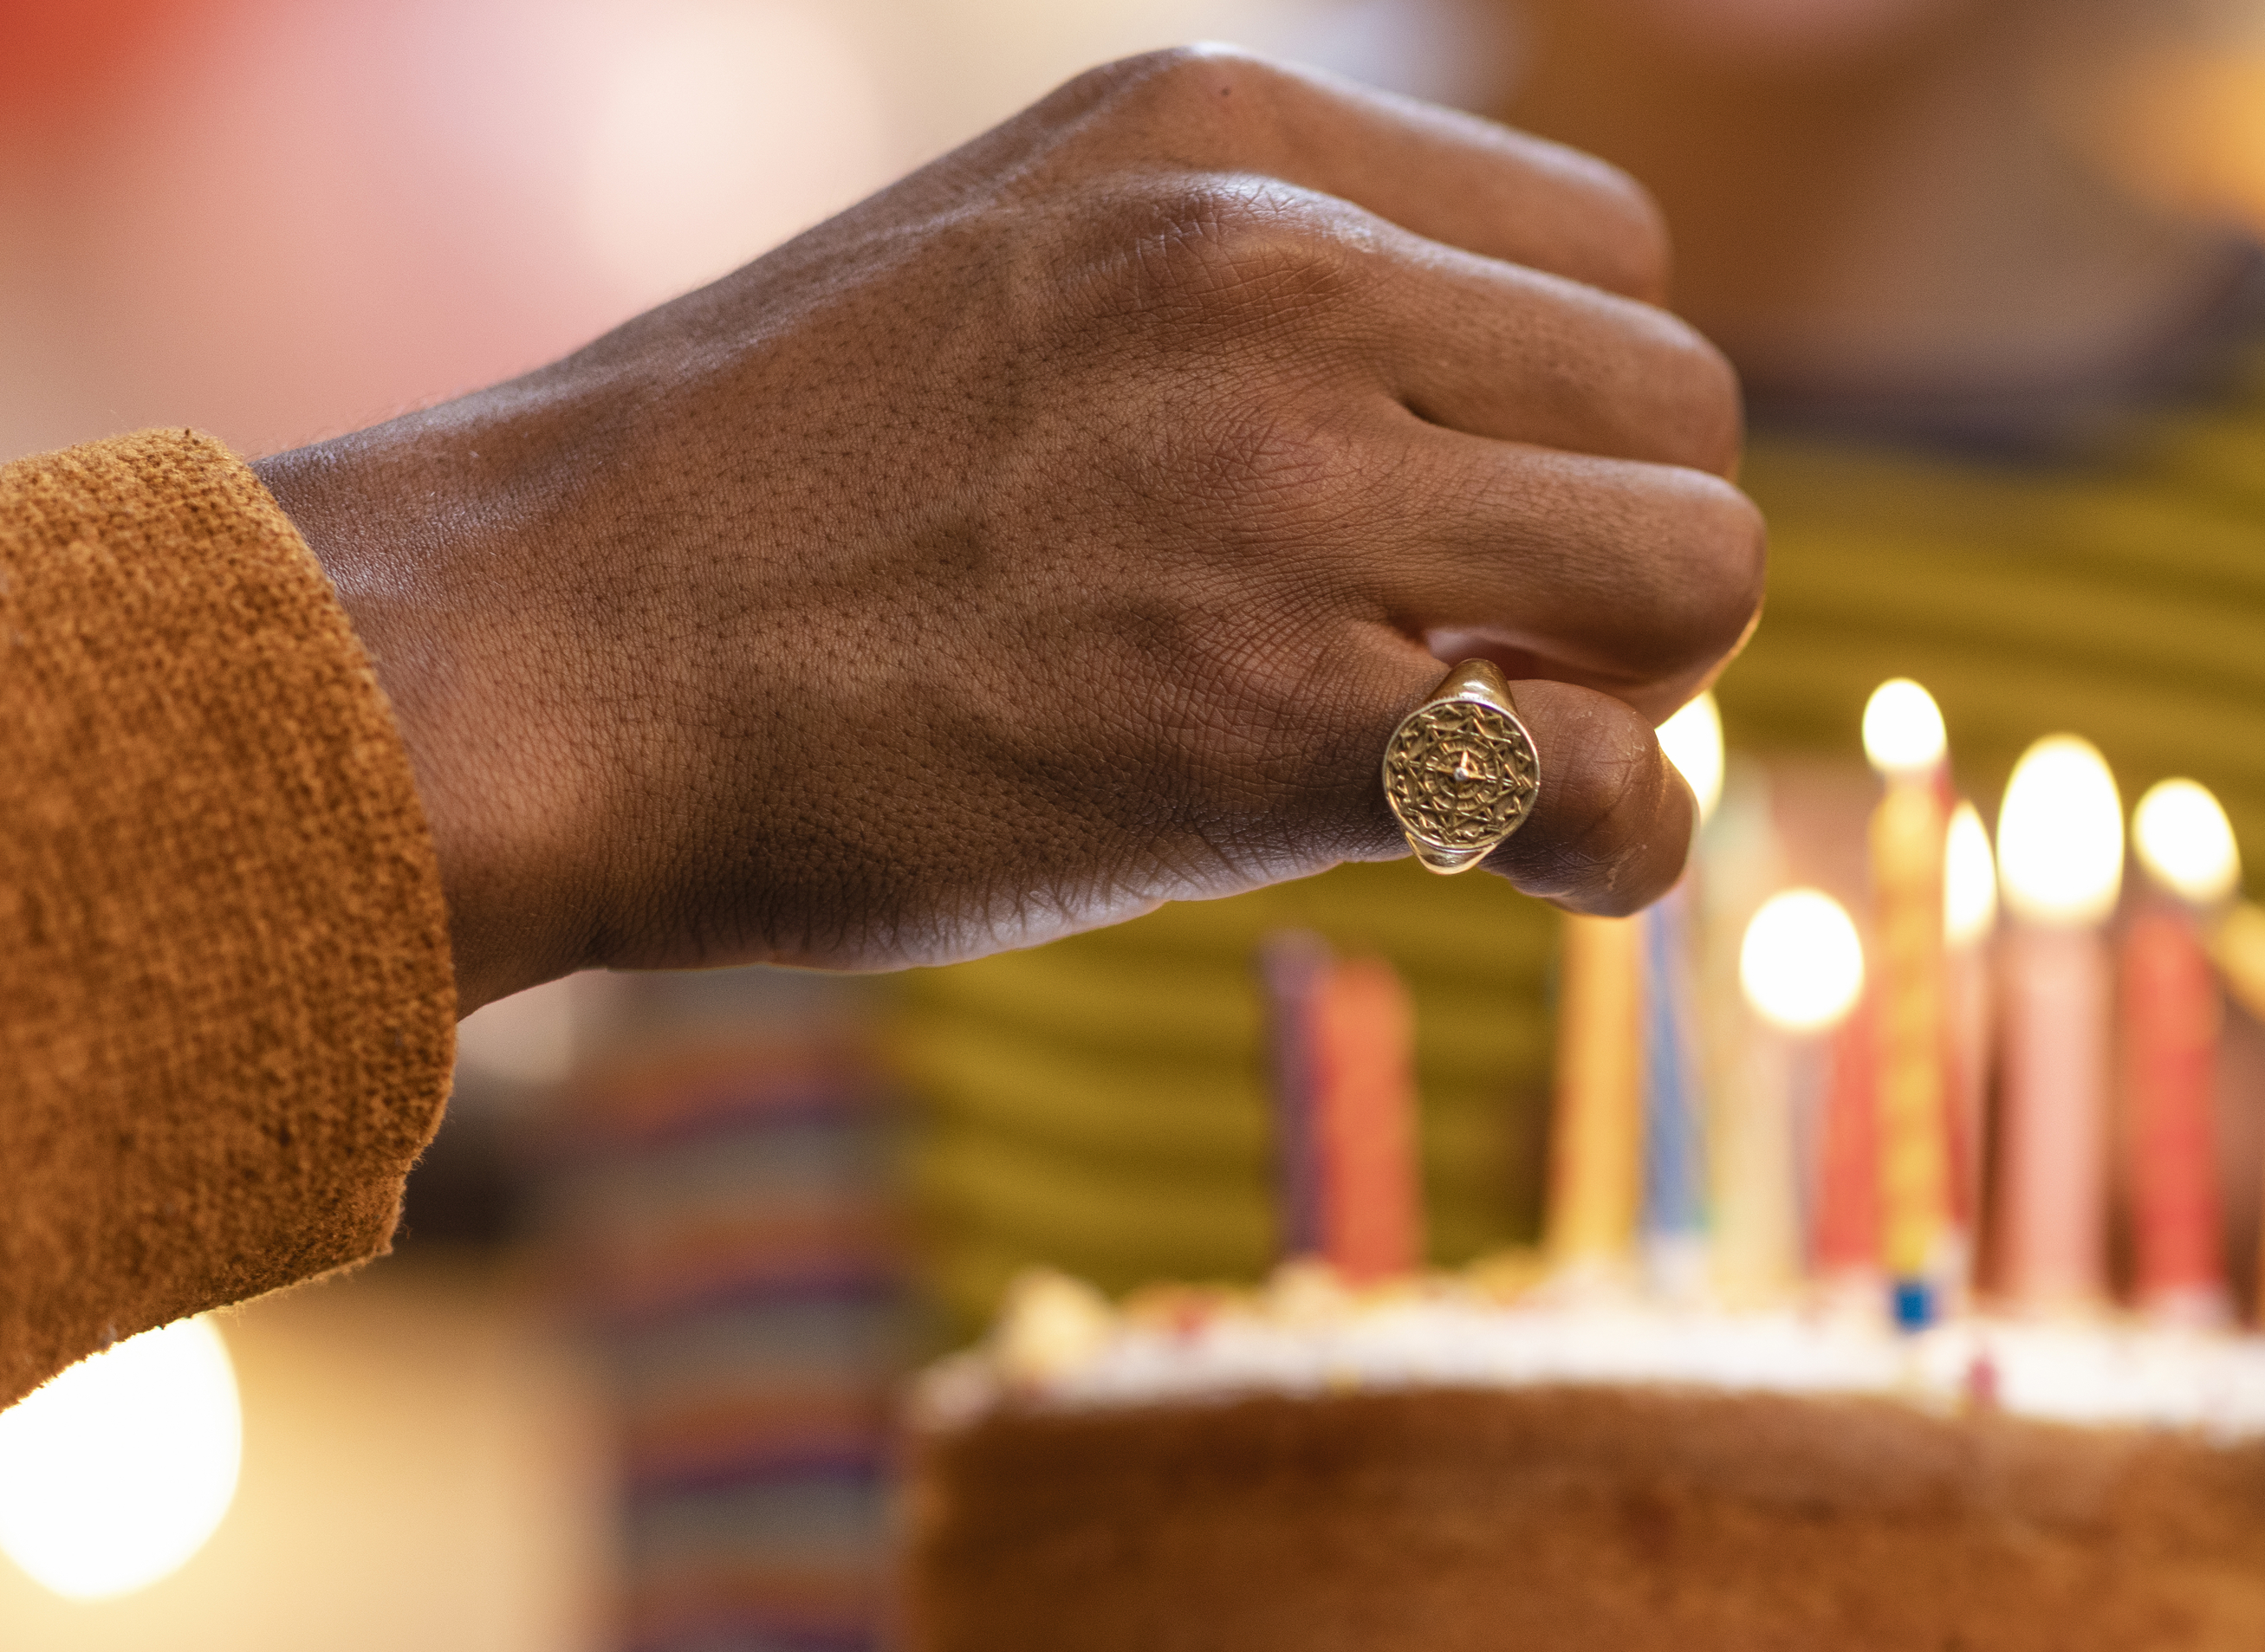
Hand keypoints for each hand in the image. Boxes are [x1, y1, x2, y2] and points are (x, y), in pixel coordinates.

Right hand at [256, 48, 1760, 1009]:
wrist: (535, 658)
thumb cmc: (769, 498)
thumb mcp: (1030, 264)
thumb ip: (1262, 288)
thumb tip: (1486, 409)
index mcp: (1227, 142)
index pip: (1609, 257)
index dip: (1576, 420)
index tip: (1477, 524)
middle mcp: (1276, 274)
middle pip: (1685, 407)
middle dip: (1623, 555)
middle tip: (1496, 658)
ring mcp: (1278, 491)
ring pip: (1701, 569)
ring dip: (1634, 686)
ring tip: (1483, 746)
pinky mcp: (1269, 720)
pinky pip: (1612, 782)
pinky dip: (1615, 849)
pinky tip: (1530, 869)